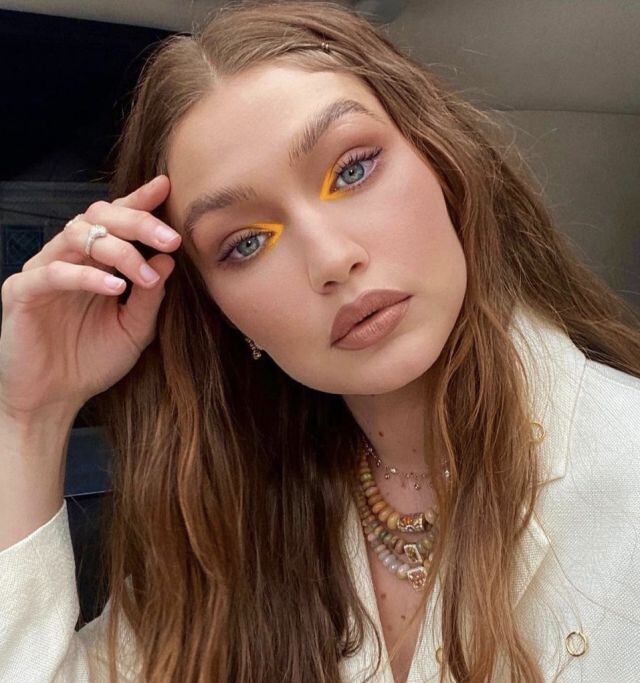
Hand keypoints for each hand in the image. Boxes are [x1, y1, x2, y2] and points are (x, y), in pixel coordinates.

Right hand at [0, 175, 179, 419]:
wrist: (53, 400)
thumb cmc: (91, 361)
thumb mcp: (135, 329)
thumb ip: (151, 295)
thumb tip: (168, 258)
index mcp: (96, 263)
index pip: (116, 221)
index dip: (139, 202)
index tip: (166, 187)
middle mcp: (69, 260)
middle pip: (98, 218)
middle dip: (138, 222)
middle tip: (171, 238)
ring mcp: (43, 273)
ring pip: (76, 236)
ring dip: (117, 251)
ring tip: (144, 275)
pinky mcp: (22, 294)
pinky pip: (53, 273)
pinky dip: (86, 276)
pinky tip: (114, 288)